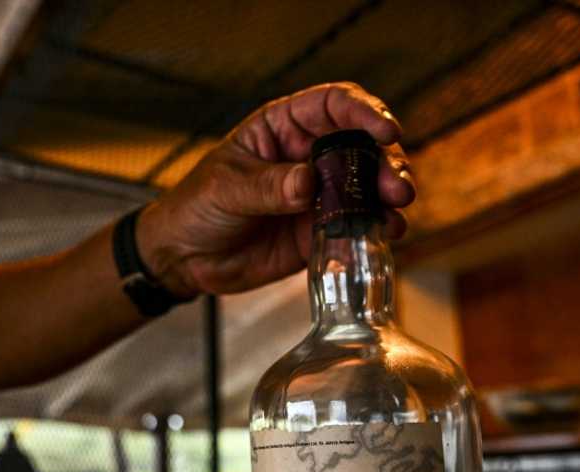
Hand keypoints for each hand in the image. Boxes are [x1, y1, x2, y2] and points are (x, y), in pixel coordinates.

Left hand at [136, 82, 415, 296]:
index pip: (333, 105)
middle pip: (362, 146)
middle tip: (396, 186)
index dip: (364, 112)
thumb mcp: (226, 189)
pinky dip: (374, 229)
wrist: (183, 258)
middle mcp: (309, 156)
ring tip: (396, 210)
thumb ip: (268, 186)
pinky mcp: (319, 231)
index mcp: (284, 127)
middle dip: (385, 162)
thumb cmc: (196, 207)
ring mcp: (318, 195)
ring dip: (387, 196)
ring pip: (367, 187)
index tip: (385, 129)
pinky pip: (356, 226)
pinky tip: (386, 234)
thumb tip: (308, 183)